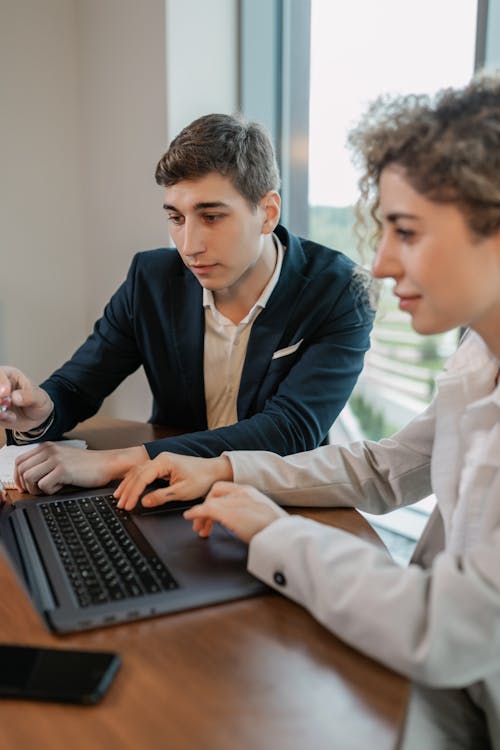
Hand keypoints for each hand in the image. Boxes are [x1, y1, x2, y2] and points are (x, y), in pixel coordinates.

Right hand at [0, 366, 52, 431]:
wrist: (38, 417)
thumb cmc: (38, 401)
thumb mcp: (40, 398)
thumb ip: (29, 396)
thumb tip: (15, 397)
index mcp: (10, 375)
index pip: (0, 374)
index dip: (0, 382)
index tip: (5, 393)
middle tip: (4, 404)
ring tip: (9, 415)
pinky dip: (1, 418)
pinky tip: (11, 418)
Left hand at [13, 443, 146, 495]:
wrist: (107, 464)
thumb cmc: (87, 465)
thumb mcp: (62, 458)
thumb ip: (46, 463)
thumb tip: (27, 479)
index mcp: (47, 447)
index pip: (20, 461)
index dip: (18, 477)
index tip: (24, 487)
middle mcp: (49, 450)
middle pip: (21, 470)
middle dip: (25, 485)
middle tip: (37, 492)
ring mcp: (55, 459)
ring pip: (29, 478)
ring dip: (37, 488)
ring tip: (51, 489)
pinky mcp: (62, 470)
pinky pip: (44, 485)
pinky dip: (50, 491)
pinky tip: (61, 487)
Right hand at [114, 452, 232, 510]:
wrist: (214, 470)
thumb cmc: (202, 478)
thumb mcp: (182, 491)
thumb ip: (161, 496)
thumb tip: (144, 502)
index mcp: (164, 462)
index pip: (142, 478)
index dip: (133, 493)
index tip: (128, 505)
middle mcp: (160, 459)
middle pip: (137, 474)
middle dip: (127, 490)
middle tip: (120, 504)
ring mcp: (161, 461)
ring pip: (138, 472)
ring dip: (128, 484)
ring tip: (119, 496)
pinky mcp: (163, 465)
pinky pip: (144, 472)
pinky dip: (135, 480)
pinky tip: (129, 486)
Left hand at [183, 482, 287, 542]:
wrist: (281, 534)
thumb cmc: (276, 529)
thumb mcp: (262, 515)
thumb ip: (250, 513)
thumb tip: (244, 521)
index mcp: (250, 491)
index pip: (225, 488)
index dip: (215, 498)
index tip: (210, 509)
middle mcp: (240, 492)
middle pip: (215, 493)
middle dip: (206, 505)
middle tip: (201, 521)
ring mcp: (233, 501)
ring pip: (209, 502)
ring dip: (201, 514)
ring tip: (197, 527)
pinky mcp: (227, 512)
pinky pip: (205, 509)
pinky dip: (195, 513)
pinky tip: (190, 518)